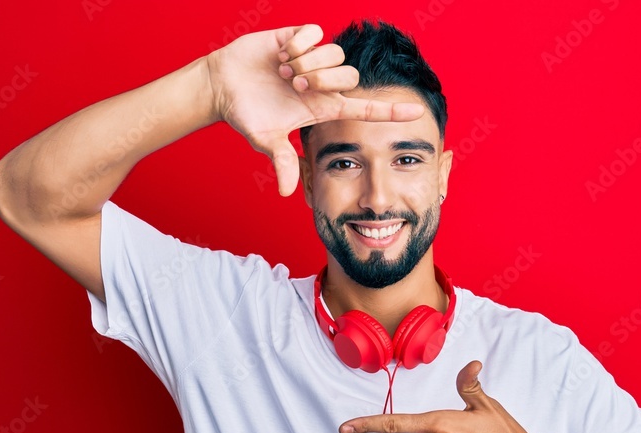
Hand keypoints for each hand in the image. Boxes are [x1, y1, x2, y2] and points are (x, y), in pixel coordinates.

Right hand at [205, 24, 426, 196]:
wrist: (223, 85)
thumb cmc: (247, 114)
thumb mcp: (265, 139)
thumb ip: (281, 161)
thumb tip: (287, 191)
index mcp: (323, 107)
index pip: (366, 109)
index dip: (391, 111)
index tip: (416, 112)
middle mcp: (324, 83)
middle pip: (351, 77)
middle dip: (323, 80)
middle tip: (294, 86)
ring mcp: (313, 59)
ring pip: (335, 53)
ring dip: (307, 63)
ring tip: (283, 71)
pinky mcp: (299, 37)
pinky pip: (315, 33)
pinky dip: (298, 43)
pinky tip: (282, 52)